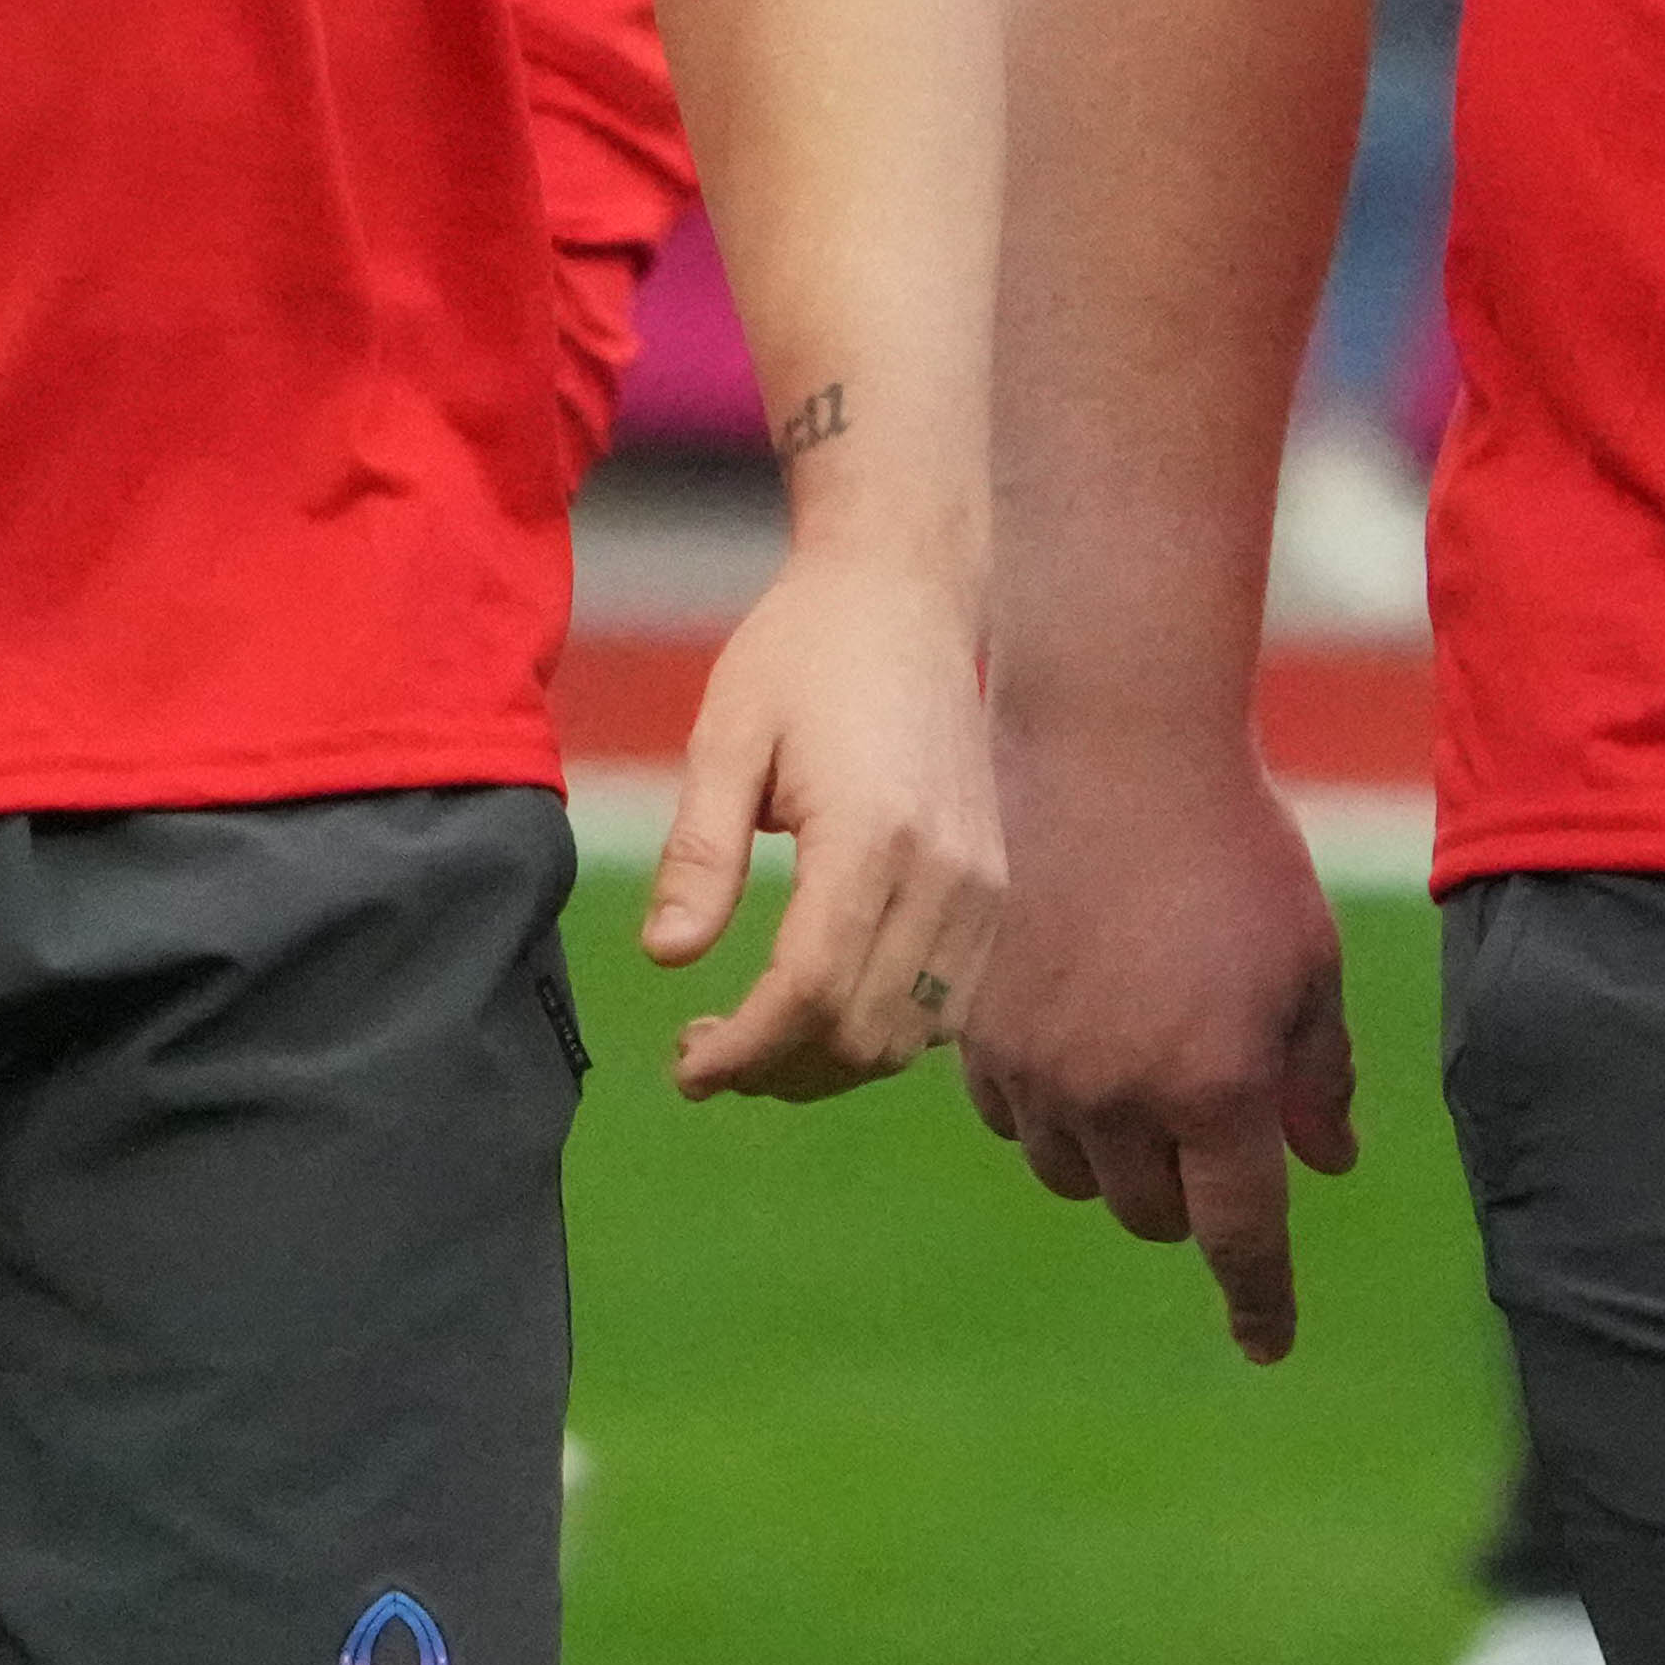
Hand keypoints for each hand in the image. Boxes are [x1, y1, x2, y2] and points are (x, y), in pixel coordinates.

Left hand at [645, 537, 998, 1099]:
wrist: (907, 594)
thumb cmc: (802, 653)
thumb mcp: (726, 737)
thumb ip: (700, 853)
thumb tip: (667, 957)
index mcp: (871, 834)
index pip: (808, 992)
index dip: (744, 1051)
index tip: (686, 1070)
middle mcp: (945, 873)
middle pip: (863, 1032)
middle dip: (778, 1070)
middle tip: (701, 1056)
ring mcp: (983, 885)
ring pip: (912, 1035)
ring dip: (830, 1064)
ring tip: (752, 1042)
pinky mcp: (996, 887)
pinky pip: (950, 1003)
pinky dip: (883, 1032)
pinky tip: (820, 1010)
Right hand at [958, 717, 1358, 1360]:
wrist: (1107, 741)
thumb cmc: (1233, 845)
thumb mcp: (1307, 960)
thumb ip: (1318, 1075)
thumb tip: (1327, 1160)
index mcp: (1216, 1089)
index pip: (1242, 1238)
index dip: (1260, 1302)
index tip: (1266, 1346)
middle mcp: (1117, 1095)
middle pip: (1153, 1215)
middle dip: (1192, 1197)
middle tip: (1213, 1135)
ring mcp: (1034, 1065)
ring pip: (1076, 1175)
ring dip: (1118, 1158)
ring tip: (1143, 1081)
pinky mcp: (973, 1025)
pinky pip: (1012, 1118)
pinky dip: (1050, 1111)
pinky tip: (1075, 1048)